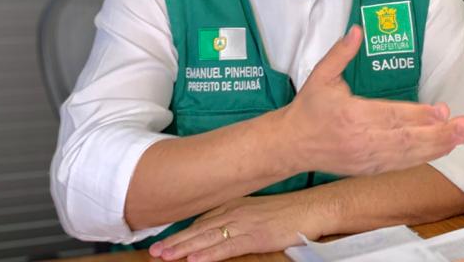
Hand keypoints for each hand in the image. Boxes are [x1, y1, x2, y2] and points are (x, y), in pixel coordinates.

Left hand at [149, 194, 322, 261]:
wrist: (310, 209)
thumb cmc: (287, 212)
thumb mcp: (256, 211)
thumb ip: (236, 217)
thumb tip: (220, 228)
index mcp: (233, 206)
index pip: (200, 221)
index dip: (180, 233)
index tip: (162, 242)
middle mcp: (233, 213)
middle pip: (198, 229)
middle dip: (175, 241)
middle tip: (154, 251)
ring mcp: (243, 225)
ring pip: (206, 238)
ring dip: (183, 248)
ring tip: (164, 256)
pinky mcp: (254, 237)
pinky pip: (226, 247)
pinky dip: (208, 254)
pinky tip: (193, 260)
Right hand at [278, 25, 463, 175]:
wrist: (290, 144)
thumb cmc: (307, 109)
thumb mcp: (320, 76)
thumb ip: (341, 54)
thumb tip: (357, 30)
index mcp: (350, 115)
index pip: (391, 116)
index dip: (419, 115)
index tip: (442, 110)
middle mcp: (361, 140)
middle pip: (406, 140)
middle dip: (439, 134)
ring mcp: (365, 158)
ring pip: (407, 155)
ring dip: (436, 147)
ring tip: (460, 137)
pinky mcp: (367, 169)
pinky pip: (399, 165)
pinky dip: (421, 158)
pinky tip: (439, 149)